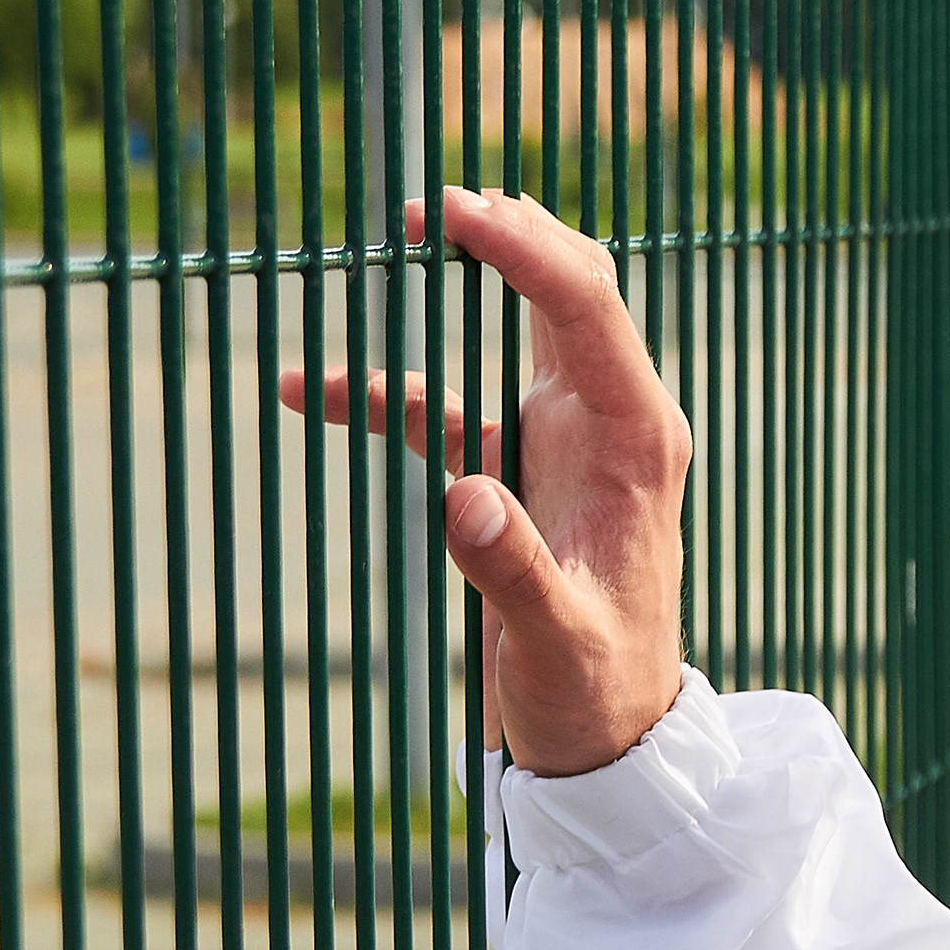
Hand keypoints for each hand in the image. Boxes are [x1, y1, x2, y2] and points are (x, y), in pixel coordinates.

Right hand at [277, 188, 693, 776]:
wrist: (606, 741)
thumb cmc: (597, 691)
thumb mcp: (557, 642)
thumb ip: (512, 571)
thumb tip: (463, 493)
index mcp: (637, 439)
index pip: (587, 309)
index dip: (524, 249)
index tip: (457, 211)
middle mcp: (611, 421)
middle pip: (571, 290)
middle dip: (508, 235)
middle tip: (430, 208)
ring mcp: (566, 438)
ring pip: (525, 324)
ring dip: (466, 283)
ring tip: (403, 239)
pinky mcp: (517, 471)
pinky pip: (447, 408)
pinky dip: (387, 392)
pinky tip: (313, 390)